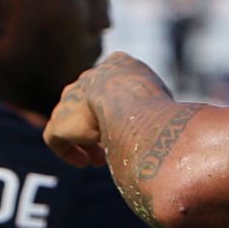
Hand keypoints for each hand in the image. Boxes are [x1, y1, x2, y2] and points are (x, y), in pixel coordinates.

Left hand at [44, 52, 166, 166]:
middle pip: (93, 102)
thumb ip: (159, 104)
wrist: (126, 103)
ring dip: (87, 141)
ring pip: (74, 121)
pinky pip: (57, 138)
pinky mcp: (59, 122)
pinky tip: (84, 162)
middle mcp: (91, 76)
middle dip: (102, 124)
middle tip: (113, 144)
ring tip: (99, 160)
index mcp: (119, 64)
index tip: (131, 124)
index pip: (116, 83)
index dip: (124, 107)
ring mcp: (72, 98)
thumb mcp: (164, 96)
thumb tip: (171, 122)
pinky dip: (69, 151)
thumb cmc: (154, 101)